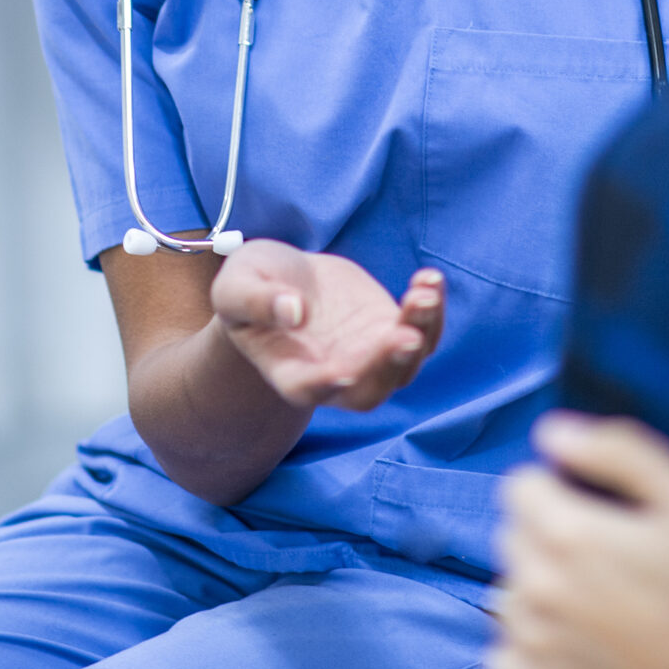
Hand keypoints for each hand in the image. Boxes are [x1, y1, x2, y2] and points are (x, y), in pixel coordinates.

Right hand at [209, 240, 445, 411]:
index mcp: (289, 373)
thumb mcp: (236, 285)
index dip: (324, 385)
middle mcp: (334, 375)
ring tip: (424, 293)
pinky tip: (431, 278)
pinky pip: (422, 330)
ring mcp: (368, 355)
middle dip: (389, 366)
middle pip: (368, 390)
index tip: (341, 371)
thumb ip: (256, 301)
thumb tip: (292, 311)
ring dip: (421, 332)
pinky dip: (432, 310)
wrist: (284, 278)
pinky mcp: (390, 329)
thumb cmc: (253, 286)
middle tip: (404, 336)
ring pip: (405, 362)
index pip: (308, 390)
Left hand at [490, 413, 668, 668]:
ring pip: (510, 593)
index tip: (598, 510)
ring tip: (599, 608)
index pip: (520, 484)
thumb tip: (554, 432)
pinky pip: (504, 654)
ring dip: (543, 591)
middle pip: (514, 535)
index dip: (561, 488)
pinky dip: (531, 648)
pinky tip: (577, 648)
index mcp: (567, 533)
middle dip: (551, 535)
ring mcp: (529, 645)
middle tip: (609, 560)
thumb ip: (620, 450)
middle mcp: (534, 587)